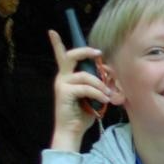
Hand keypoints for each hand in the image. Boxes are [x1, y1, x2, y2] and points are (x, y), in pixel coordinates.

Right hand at [48, 29, 110, 151]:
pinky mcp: (64, 93)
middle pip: (71, 56)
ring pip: (85, 75)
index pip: (62, 56)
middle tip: (98, 54)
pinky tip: (105, 100)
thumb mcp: (94, 95)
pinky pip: (85, 88)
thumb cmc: (83, 114)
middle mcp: (62, 78)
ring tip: (108, 94)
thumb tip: (111, 74)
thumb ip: (99, 83)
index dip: (56, 44)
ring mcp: (62, 84)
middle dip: (86, 52)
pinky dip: (98, 93)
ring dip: (100, 84)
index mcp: (67, 77)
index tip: (52, 32)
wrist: (71, 132)